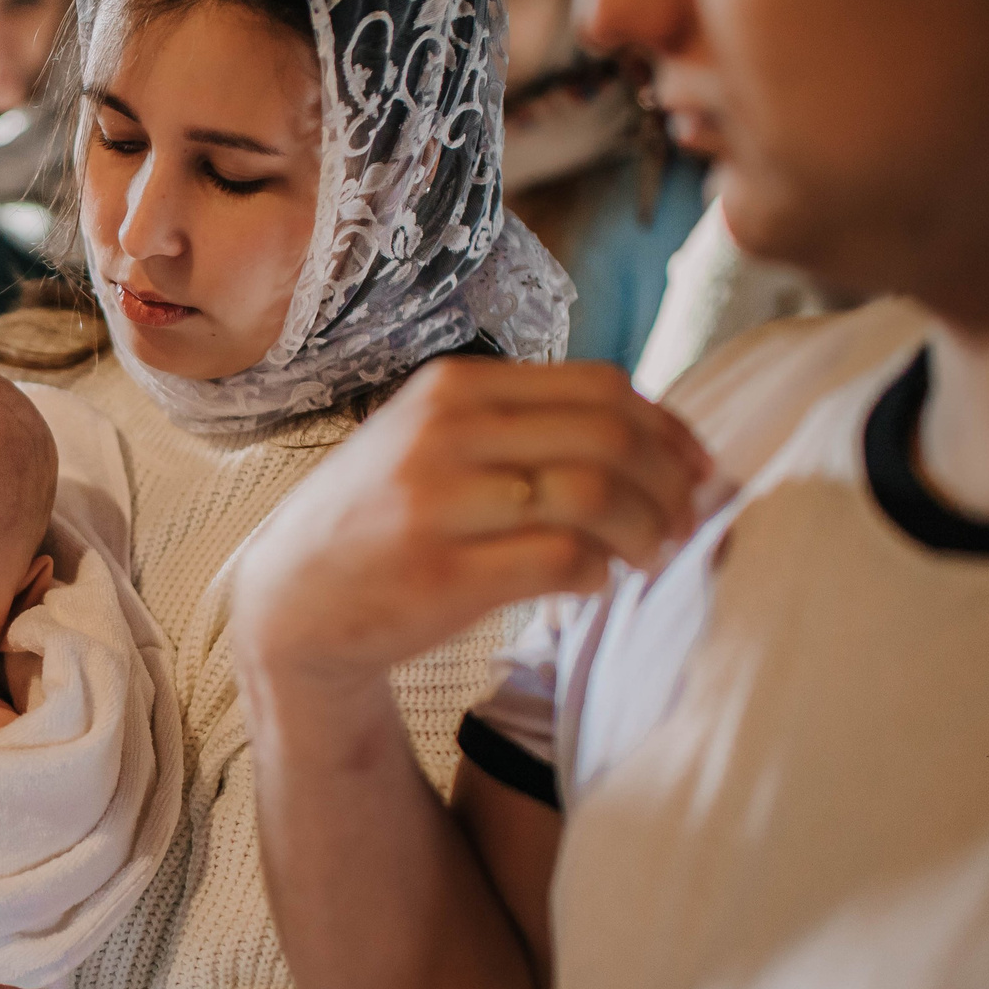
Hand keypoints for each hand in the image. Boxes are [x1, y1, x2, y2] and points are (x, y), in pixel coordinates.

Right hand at [234, 358, 713, 689]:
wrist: (291, 600)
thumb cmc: (382, 521)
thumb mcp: (434, 442)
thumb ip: (521, 426)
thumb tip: (653, 436)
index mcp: (456, 389)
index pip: (601, 388)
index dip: (669, 429)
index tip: (697, 468)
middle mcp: (446, 433)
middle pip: (609, 436)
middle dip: (670, 483)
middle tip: (686, 522)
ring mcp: (439, 502)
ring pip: (594, 494)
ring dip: (645, 530)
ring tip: (651, 557)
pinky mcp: (442, 574)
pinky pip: (560, 561)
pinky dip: (597, 574)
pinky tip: (593, 584)